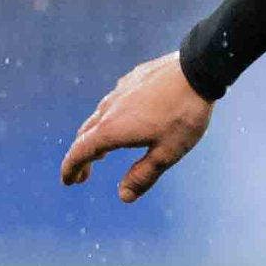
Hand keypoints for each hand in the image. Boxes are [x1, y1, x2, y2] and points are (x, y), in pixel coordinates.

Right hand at [60, 51, 212, 202]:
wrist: (197, 69)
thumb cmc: (183, 114)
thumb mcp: (167, 153)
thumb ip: (143, 175)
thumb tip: (123, 196)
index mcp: (112, 129)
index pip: (81, 152)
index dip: (71, 169)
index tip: (68, 182)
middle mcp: (109, 109)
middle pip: (85, 135)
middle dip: (82, 158)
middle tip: (83, 176)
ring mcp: (119, 91)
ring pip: (98, 117)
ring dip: (95, 138)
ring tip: (102, 152)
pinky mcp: (132, 79)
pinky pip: (113, 102)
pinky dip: (110, 119)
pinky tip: (124, 121)